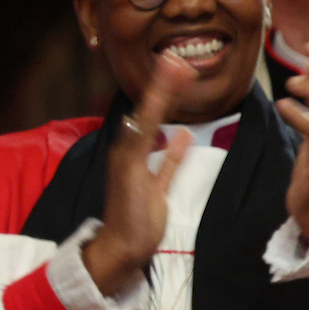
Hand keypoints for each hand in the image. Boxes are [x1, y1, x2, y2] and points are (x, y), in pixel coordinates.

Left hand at [81, 55, 195, 295]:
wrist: (124, 248)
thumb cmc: (128, 212)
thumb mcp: (133, 172)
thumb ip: (141, 143)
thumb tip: (148, 112)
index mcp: (126, 148)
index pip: (146, 109)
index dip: (160, 86)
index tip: (173, 61)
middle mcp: (133, 153)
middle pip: (152, 115)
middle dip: (165, 91)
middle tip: (180, 65)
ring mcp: (145, 169)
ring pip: (160, 133)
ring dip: (171, 112)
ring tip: (183, 89)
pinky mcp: (156, 188)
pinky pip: (169, 162)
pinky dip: (175, 148)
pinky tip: (184, 135)